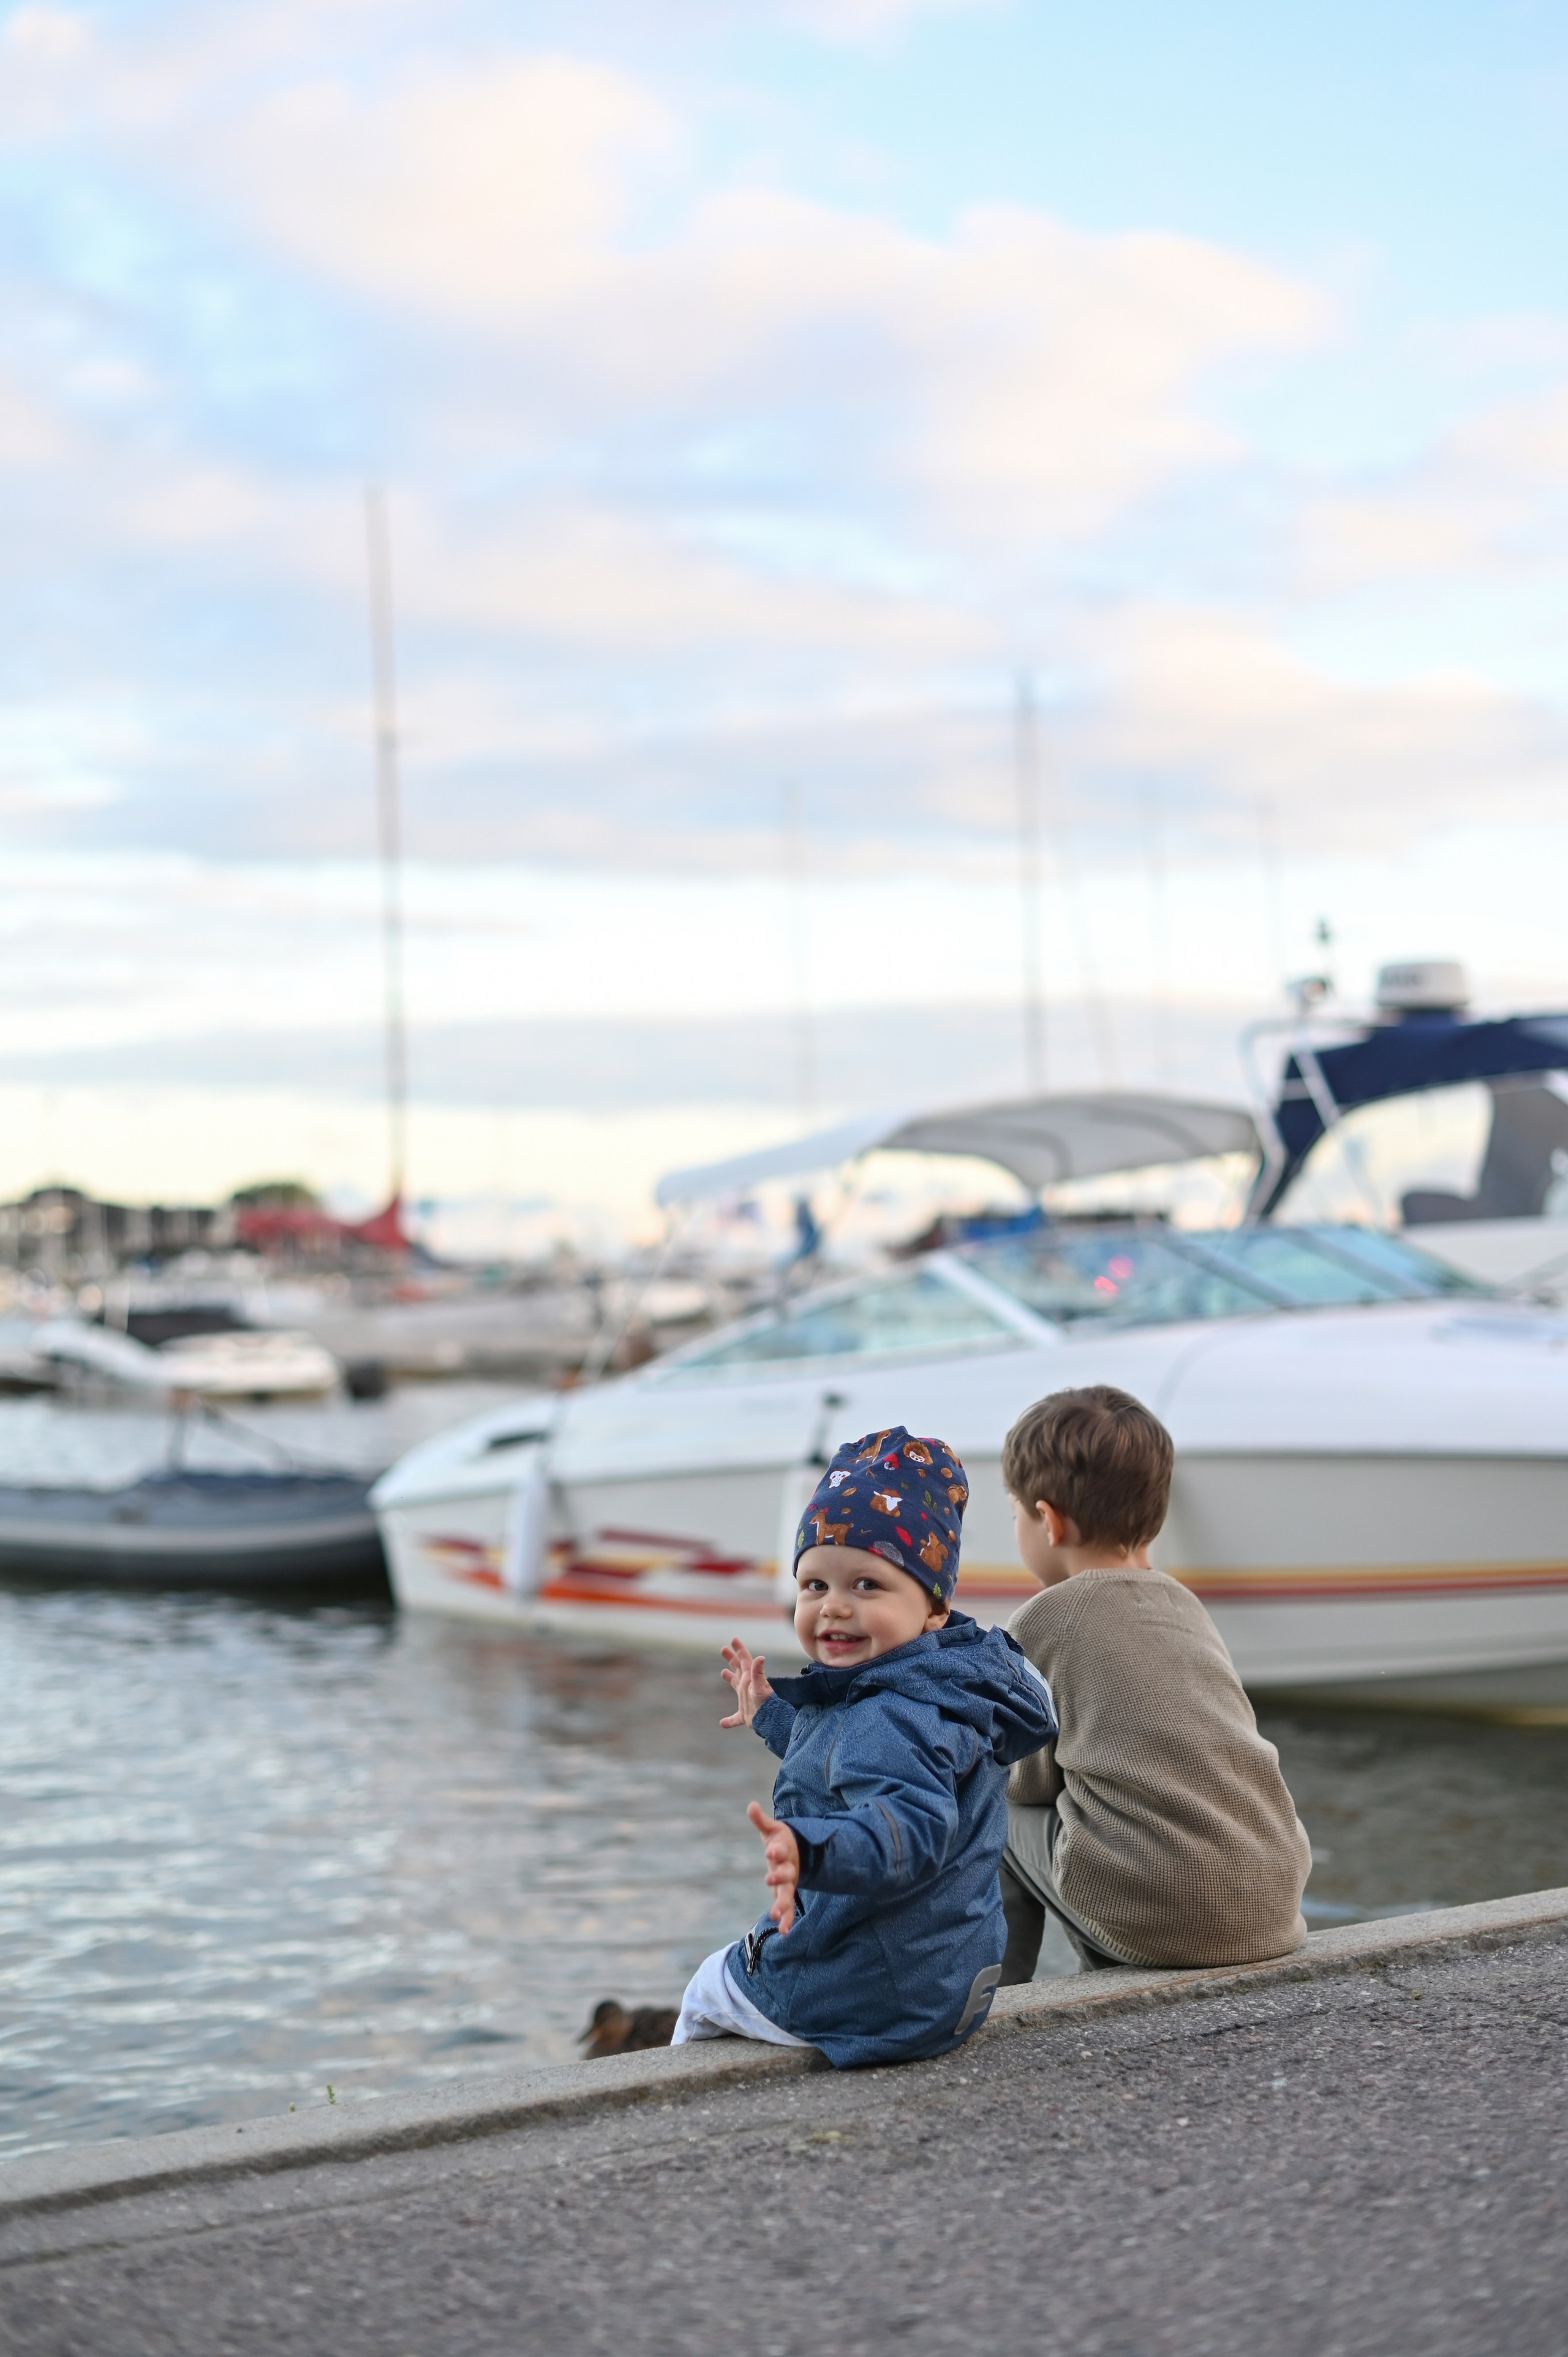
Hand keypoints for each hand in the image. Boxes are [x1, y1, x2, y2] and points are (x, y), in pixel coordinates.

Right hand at [719, 1638, 773, 1727]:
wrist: (772, 1722)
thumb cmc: (767, 1705)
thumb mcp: (761, 1688)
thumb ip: (758, 1673)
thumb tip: (760, 1658)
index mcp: (750, 1679)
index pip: (744, 1660)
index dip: (739, 1649)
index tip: (734, 1639)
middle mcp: (747, 1687)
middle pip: (738, 1669)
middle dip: (732, 1658)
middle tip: (724, 1649)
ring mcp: (746, 1700)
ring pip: (735, 1686)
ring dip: (730, 1678)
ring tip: (723, 1672)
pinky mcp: (745, 1716)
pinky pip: (735, 1718)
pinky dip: (729, 1721)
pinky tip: (723, 1723)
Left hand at [747, 1801, 800, 1934]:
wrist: (797, 1853)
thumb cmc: (780, 1840)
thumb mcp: (772, 1830)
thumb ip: (761, 1820)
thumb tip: (751, 1805)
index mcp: (783, 1850)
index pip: (780, 1849)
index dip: (776, 1850)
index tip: (770, 1850)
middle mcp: (788, 1867)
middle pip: (786, 1873)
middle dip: (779, 1876)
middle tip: (770, 1879)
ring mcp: (789, 1882)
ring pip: (787, 1893)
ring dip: (782, 1903)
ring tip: (776, 1914)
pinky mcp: (787, 1893)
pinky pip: (789, 1908)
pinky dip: (787, 1919)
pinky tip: (783, 1932)